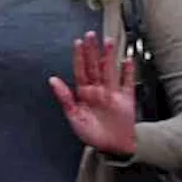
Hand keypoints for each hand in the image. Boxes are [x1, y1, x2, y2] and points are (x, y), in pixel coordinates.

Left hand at [49, 32, 136, 156]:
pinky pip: (127, 82)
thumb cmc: (91, 133)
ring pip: (110, 70)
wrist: (111, 147)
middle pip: (95, 66)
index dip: (79, 56)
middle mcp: (97, 90)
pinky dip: (128, 71)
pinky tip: (127, 60)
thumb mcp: (73, 116)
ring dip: (109, 56)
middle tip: (91, 35)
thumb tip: (52, 80)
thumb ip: (64, 97)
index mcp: (83, 93)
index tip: (78, 42)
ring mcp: (112, 93)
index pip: (81, 70)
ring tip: (109, 42)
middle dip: (92, 51)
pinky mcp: (125, 99)